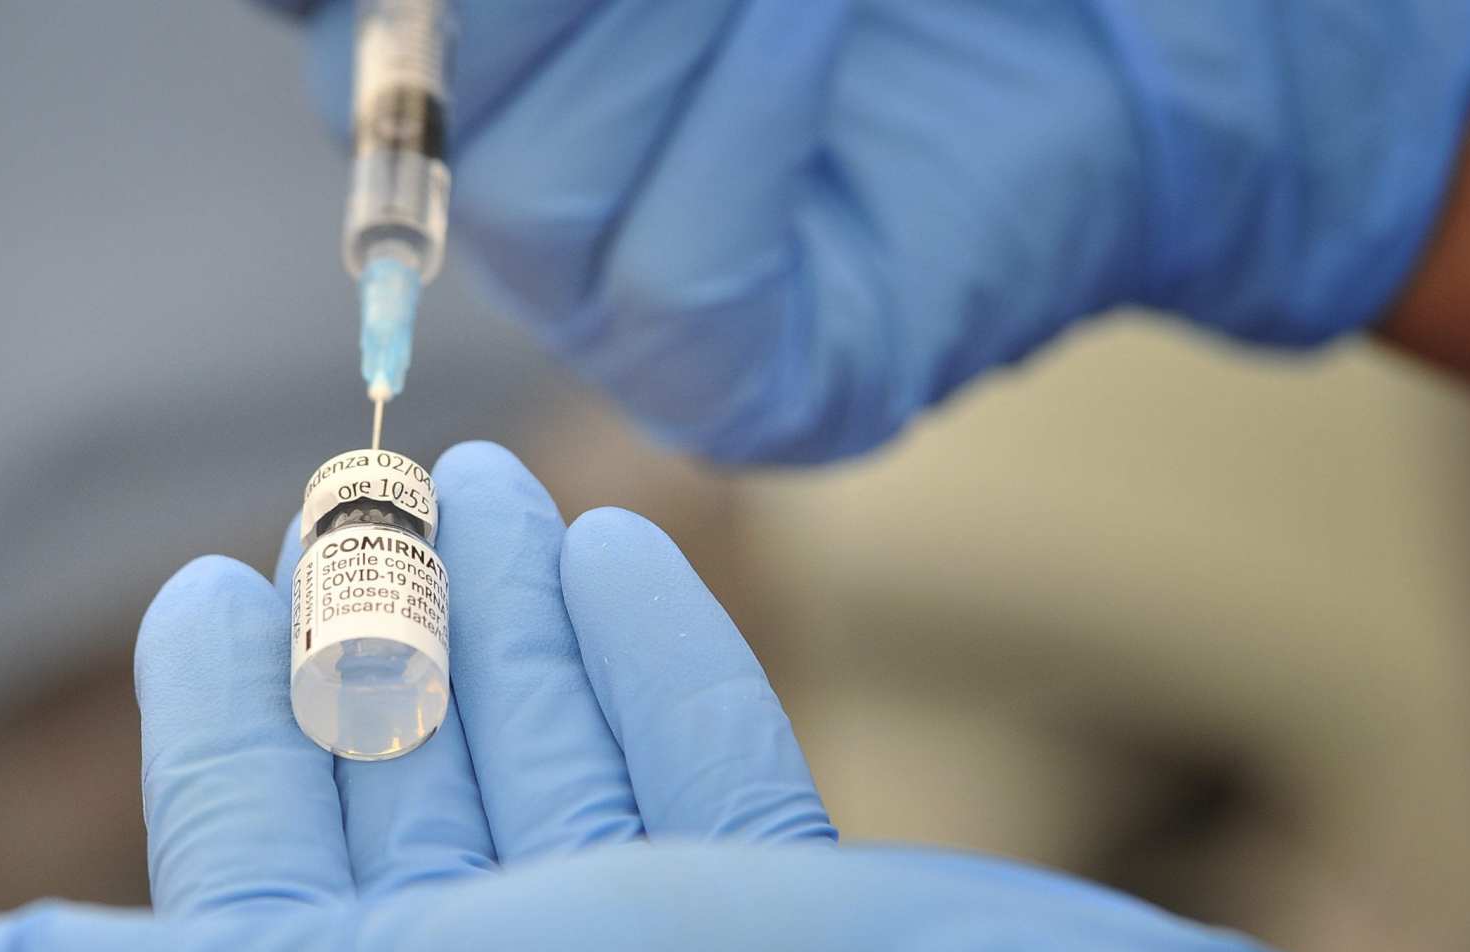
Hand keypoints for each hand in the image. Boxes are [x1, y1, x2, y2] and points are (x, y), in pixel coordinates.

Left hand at [0, 444, 1469, 951]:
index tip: (203, 584)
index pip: (255, 890)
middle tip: (348, 491)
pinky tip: (606, 555)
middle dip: (377, 644)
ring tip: (462, 480)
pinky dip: (646, 666)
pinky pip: (689, 781)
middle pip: (406, 815)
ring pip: (548, 784)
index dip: (222, 727)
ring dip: (505, 630)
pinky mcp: (784, 945)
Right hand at [304, 1, 1469, 461]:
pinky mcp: (742, 394)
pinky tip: (808, 22)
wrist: (1122, 54)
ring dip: (646, 37)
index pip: (347, 49)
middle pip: (412, 110)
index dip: (359, 7)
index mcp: (487, 83)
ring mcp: (626, 324)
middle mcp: (532, 212)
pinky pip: (679, 277)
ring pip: (537, 200)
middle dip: (526, 2)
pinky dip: (738, 126)